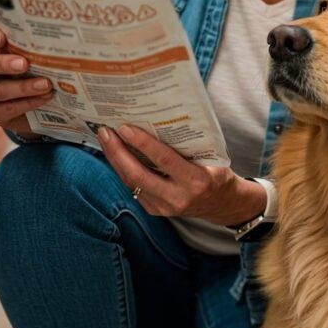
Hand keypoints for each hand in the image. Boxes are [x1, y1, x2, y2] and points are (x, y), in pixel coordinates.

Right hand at [0, 25, 52, 136]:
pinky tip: (45, 97)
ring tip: (46, 84)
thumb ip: (33, 44)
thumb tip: (61, 36)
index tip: (1, 37)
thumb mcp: (29, 54)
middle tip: (24, 63)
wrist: (29, 103)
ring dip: (24, 87)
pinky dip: (29, 103)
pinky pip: (7, 108)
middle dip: (4, 64)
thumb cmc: (29, 67)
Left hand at [98, 125, 266, 225]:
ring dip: (115, 159)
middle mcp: (177, 197)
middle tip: (105, 131)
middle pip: (138, 175)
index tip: (125, 127)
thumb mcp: (211, 156)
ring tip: (105, 138)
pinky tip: (115, 153)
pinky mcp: (155, 210)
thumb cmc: (217, 171)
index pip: (164, 160)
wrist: (222, 204)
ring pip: (131, 182)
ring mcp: (164, 207)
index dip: (142, 143)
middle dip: (118, 152)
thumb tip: (160, 117)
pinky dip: (122, 169)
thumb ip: (189, 143)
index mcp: (196, 180)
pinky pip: (133, 187)